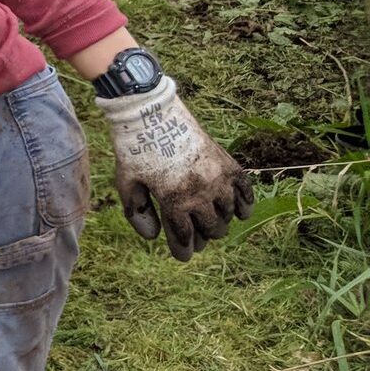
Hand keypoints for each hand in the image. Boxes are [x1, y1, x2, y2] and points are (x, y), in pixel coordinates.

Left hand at [96, 77, 253, 260]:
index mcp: (174, 202)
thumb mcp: (126, 182)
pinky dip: (244, 206)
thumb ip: (137, 212)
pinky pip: (245, 194)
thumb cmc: (135, 150)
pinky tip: (238, 211)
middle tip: (196, 236)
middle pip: (211, 231)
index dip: (183, 251)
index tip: (183, 255)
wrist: (154, 115)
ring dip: (219, 222)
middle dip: (203, 238)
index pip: (185, 239)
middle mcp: (201, 194)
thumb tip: (154, 238)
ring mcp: (218, 180)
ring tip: (210, 221)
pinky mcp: (229, 165)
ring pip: (228, 215)